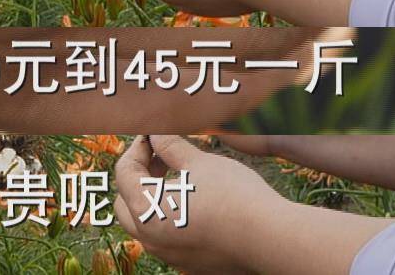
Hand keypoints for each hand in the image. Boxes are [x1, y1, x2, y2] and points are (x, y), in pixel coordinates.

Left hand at [114, 135, 293, 274]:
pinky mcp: (189, 264)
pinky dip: (169, 217)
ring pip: (145, 223)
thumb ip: (170, 146)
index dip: (138, 147)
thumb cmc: (232, 195)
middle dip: (138, 175)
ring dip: (152, 197)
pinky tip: (193, 201)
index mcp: (145, 210)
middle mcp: (151, 239)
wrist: (269, 238)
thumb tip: (155, 133)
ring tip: (177, 176)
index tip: (154, 134)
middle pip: (127, 201)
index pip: (124, 172)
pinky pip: (166, 238)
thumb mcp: (198, 162)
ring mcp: (169, 255)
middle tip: (160, 155)